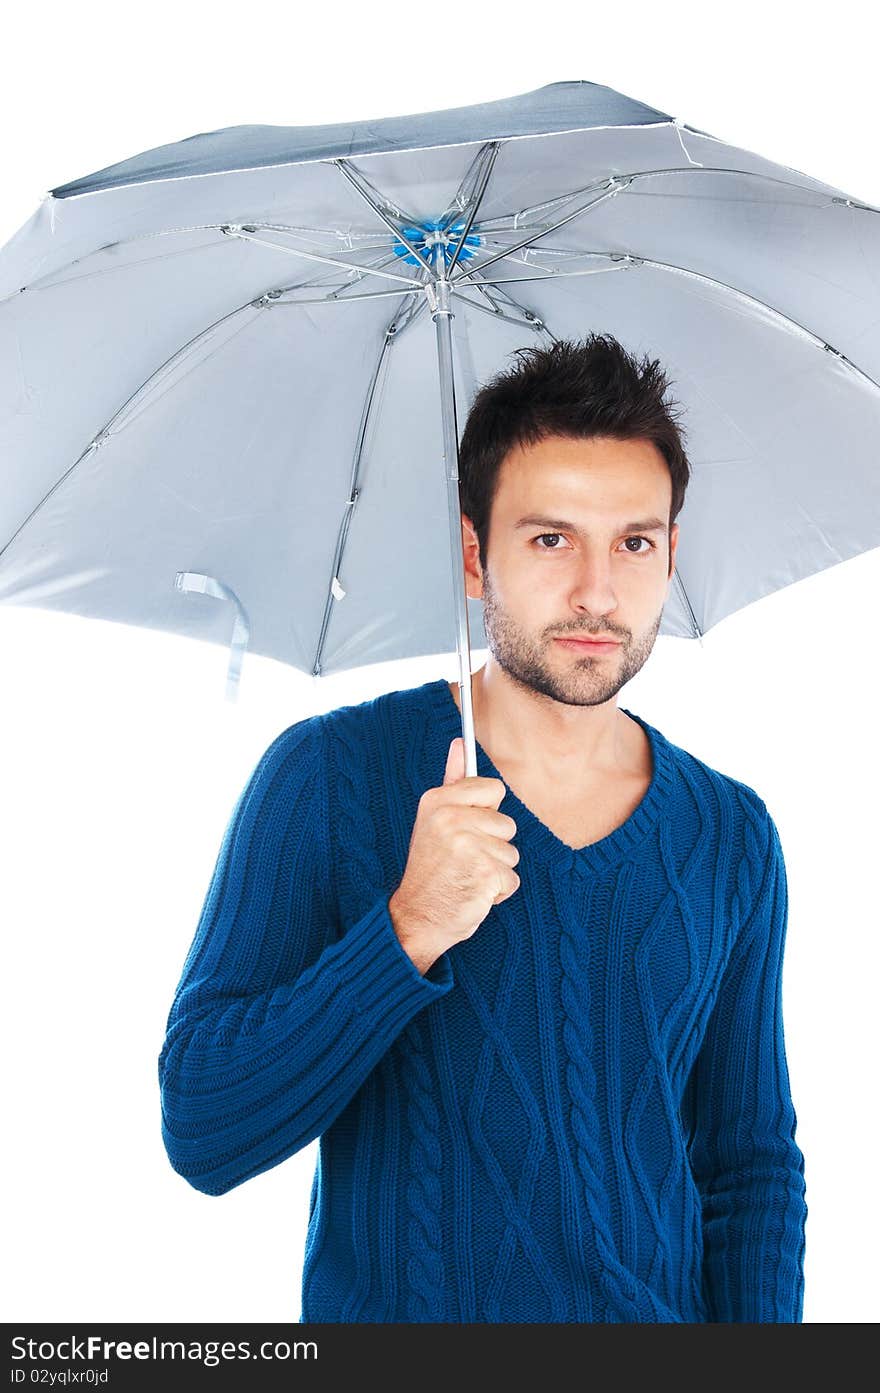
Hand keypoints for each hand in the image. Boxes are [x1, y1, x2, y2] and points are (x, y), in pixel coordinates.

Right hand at [388, 735, 519, 973]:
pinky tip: (473, 893)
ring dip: (495, 870)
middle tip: (462, 859)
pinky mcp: (485, 873)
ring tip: (466, 876)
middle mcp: (450, 819)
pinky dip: (498, 892)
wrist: (417, 917)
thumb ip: (452, 782)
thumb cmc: (431, 869)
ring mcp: (468, 845)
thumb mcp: (434, 821)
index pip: (493, 789)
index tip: (466, 829)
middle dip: (492, 844)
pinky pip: (512, 878)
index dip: (485, 813)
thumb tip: (460, 743)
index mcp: (437, 800)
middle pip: (507, 822)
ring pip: (511, 852)